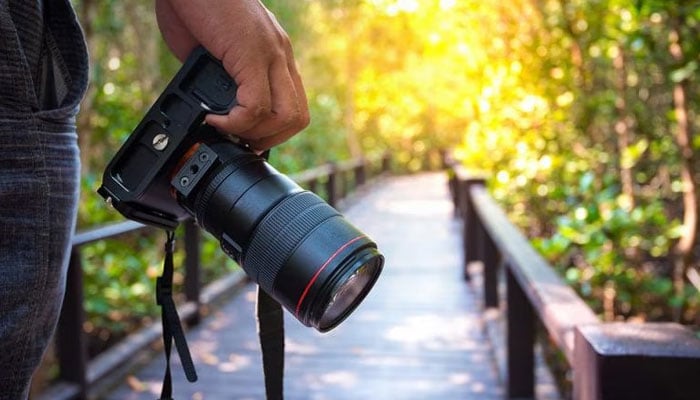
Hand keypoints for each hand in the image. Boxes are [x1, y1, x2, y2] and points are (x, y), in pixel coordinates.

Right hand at [155, 0, 308, 150]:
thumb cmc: (194, 6)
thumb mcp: (215, 50)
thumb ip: (224, 78)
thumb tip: (214, 107)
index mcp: (275, 54)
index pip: (293, 105)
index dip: (272, 130)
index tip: (246, 137)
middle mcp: (280, 55)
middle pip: (298, 117)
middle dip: (269, 139)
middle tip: (238, 140)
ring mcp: (270, 54)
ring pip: (287, 116)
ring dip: (255, 134)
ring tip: (226, 129)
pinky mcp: (252, 54)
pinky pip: (256, 106)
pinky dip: (234, 121)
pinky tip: (213, 118)